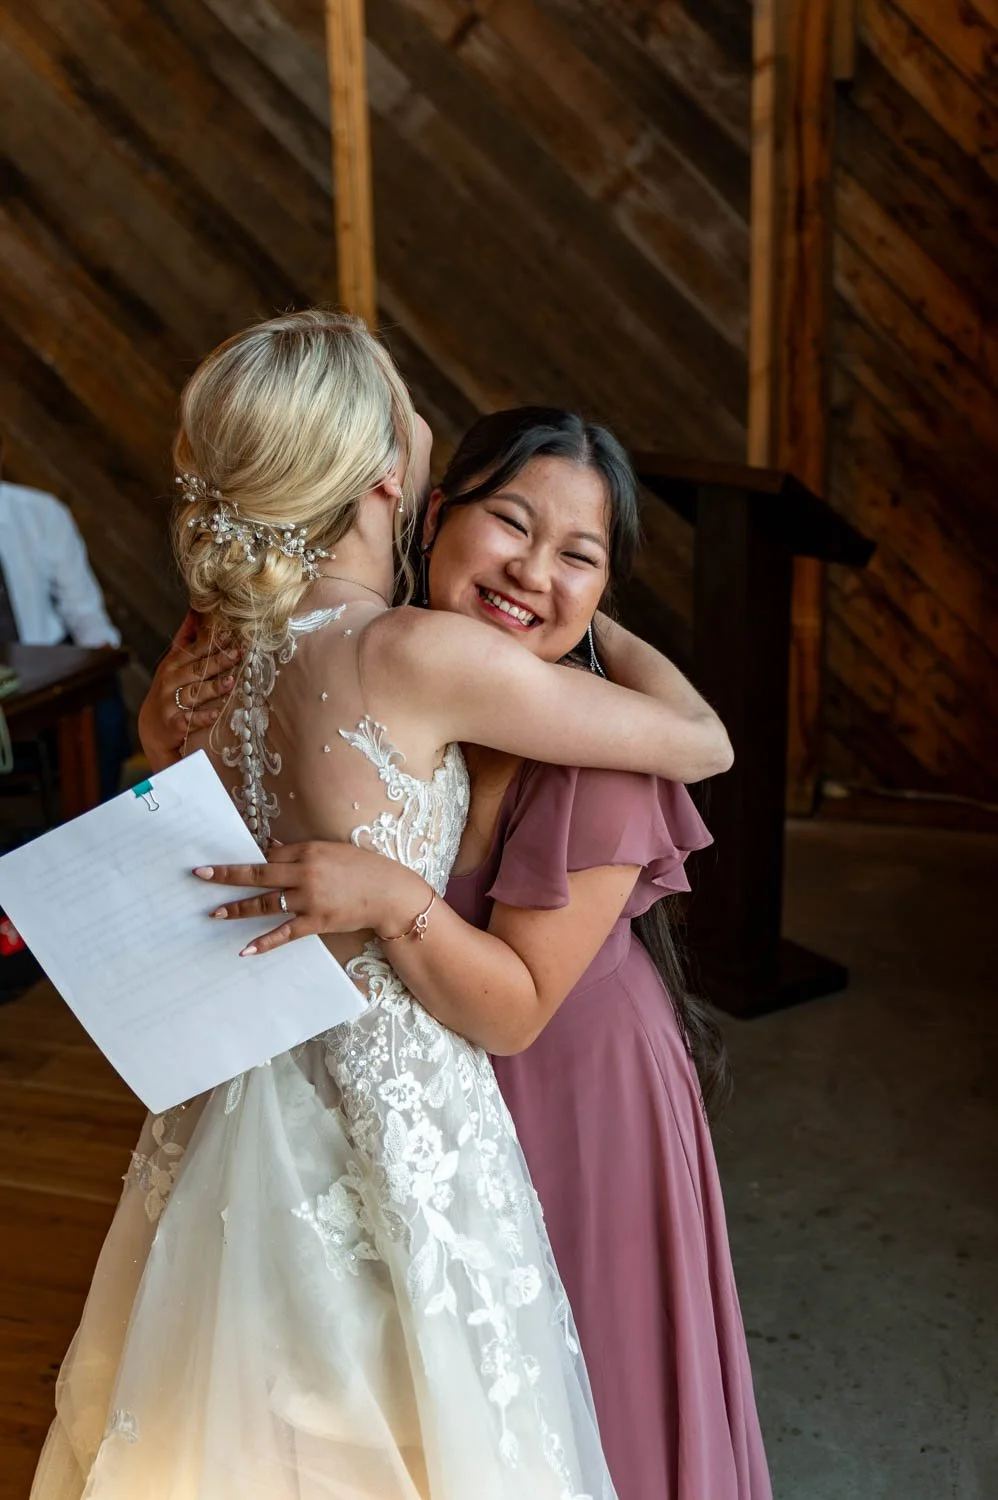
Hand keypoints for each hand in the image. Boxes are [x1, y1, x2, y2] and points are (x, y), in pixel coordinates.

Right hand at [138, 611, 240, 765]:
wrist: (151, 728)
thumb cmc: (169, 690)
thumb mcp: (173, 663)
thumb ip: (186, 638)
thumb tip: (196, 609)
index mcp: (174, 664)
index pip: (195, 650)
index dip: (213, 641)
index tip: (231, 632)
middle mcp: (171, 681)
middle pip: (197, 669)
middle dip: (218, 661)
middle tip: (239, 653)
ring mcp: (171, 703)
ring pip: (194, 693)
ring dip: (213, 688)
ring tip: (231, 682)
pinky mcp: (174, 725)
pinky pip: (190, 720)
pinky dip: (203, 717)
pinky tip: (216, 714)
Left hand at [192, 841, 429, 955]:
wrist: (389, 892)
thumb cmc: (362, 868)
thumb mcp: (330, 850)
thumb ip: (298, 850)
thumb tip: (268, 845)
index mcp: (308, 851)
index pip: (268, 855)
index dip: (248, 860)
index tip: (225, 863)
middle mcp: (304, 873)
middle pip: (257, 874)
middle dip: (226, 875)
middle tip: (200, 875)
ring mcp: (309, 899)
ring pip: (265, 904)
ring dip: (237, 908)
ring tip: (213, 913)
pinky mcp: (316, 921)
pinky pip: (284, 933)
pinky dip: (264, 941)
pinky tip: (244, 949)